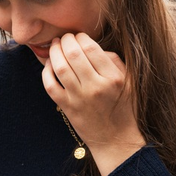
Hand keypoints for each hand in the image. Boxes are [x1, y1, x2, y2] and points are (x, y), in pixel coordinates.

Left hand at [42, 32, 145, 175]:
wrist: (116, 140)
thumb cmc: (124, 108)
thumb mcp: (129, 82)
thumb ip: (114, 61)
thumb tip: (92, 46)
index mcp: (112, 78)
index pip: (91, 48)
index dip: (81, 37)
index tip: (79, 36)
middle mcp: (95, 87)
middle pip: (73, 54)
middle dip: (65, 40)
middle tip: (64, 37)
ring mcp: (79, 98)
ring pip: (60, 67)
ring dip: (54, 52)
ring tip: (55, 46)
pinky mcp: (67, 108)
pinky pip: (50, 85)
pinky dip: (46, 72)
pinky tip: (49, 65)